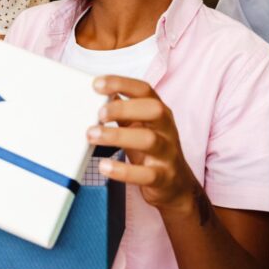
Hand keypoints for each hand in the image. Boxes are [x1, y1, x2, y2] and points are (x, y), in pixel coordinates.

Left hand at [87, 75, 195, 207]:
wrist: (176, 185)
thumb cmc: (152, 151)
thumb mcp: (139, 126)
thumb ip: (122, 111)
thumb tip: (97, 95)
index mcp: (159, 112)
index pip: (144, 90)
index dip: (121, 83)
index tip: (97, 84)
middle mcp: (166, 129)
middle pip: (153, 110)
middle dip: (123, 108)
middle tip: (98, 114)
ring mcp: (167, 153)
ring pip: (149, 140)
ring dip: (117, 136)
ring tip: (92, 136)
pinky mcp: (163, 177)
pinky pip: (146, 174)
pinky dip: (123, 171)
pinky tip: (104, 166)